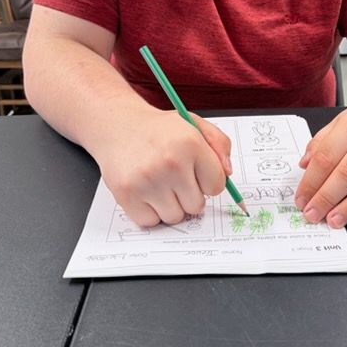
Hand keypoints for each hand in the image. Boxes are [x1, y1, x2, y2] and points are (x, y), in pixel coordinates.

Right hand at [97, 108, 230, 226]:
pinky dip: (150, 211)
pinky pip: (151, 221)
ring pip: (175, 216)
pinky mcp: (126, 194)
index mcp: (190, 143)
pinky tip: (145, 190)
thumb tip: (228, 173)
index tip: (197, 172)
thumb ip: (219, 144)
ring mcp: (147, 180)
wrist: (119, 125)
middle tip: (176, 177)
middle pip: (197, 206)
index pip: (217, 185)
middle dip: (190, 194)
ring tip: (160, 183)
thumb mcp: (194, 124)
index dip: (208, 181)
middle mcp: (170, 162)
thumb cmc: (159, 130)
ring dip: (170, 205)